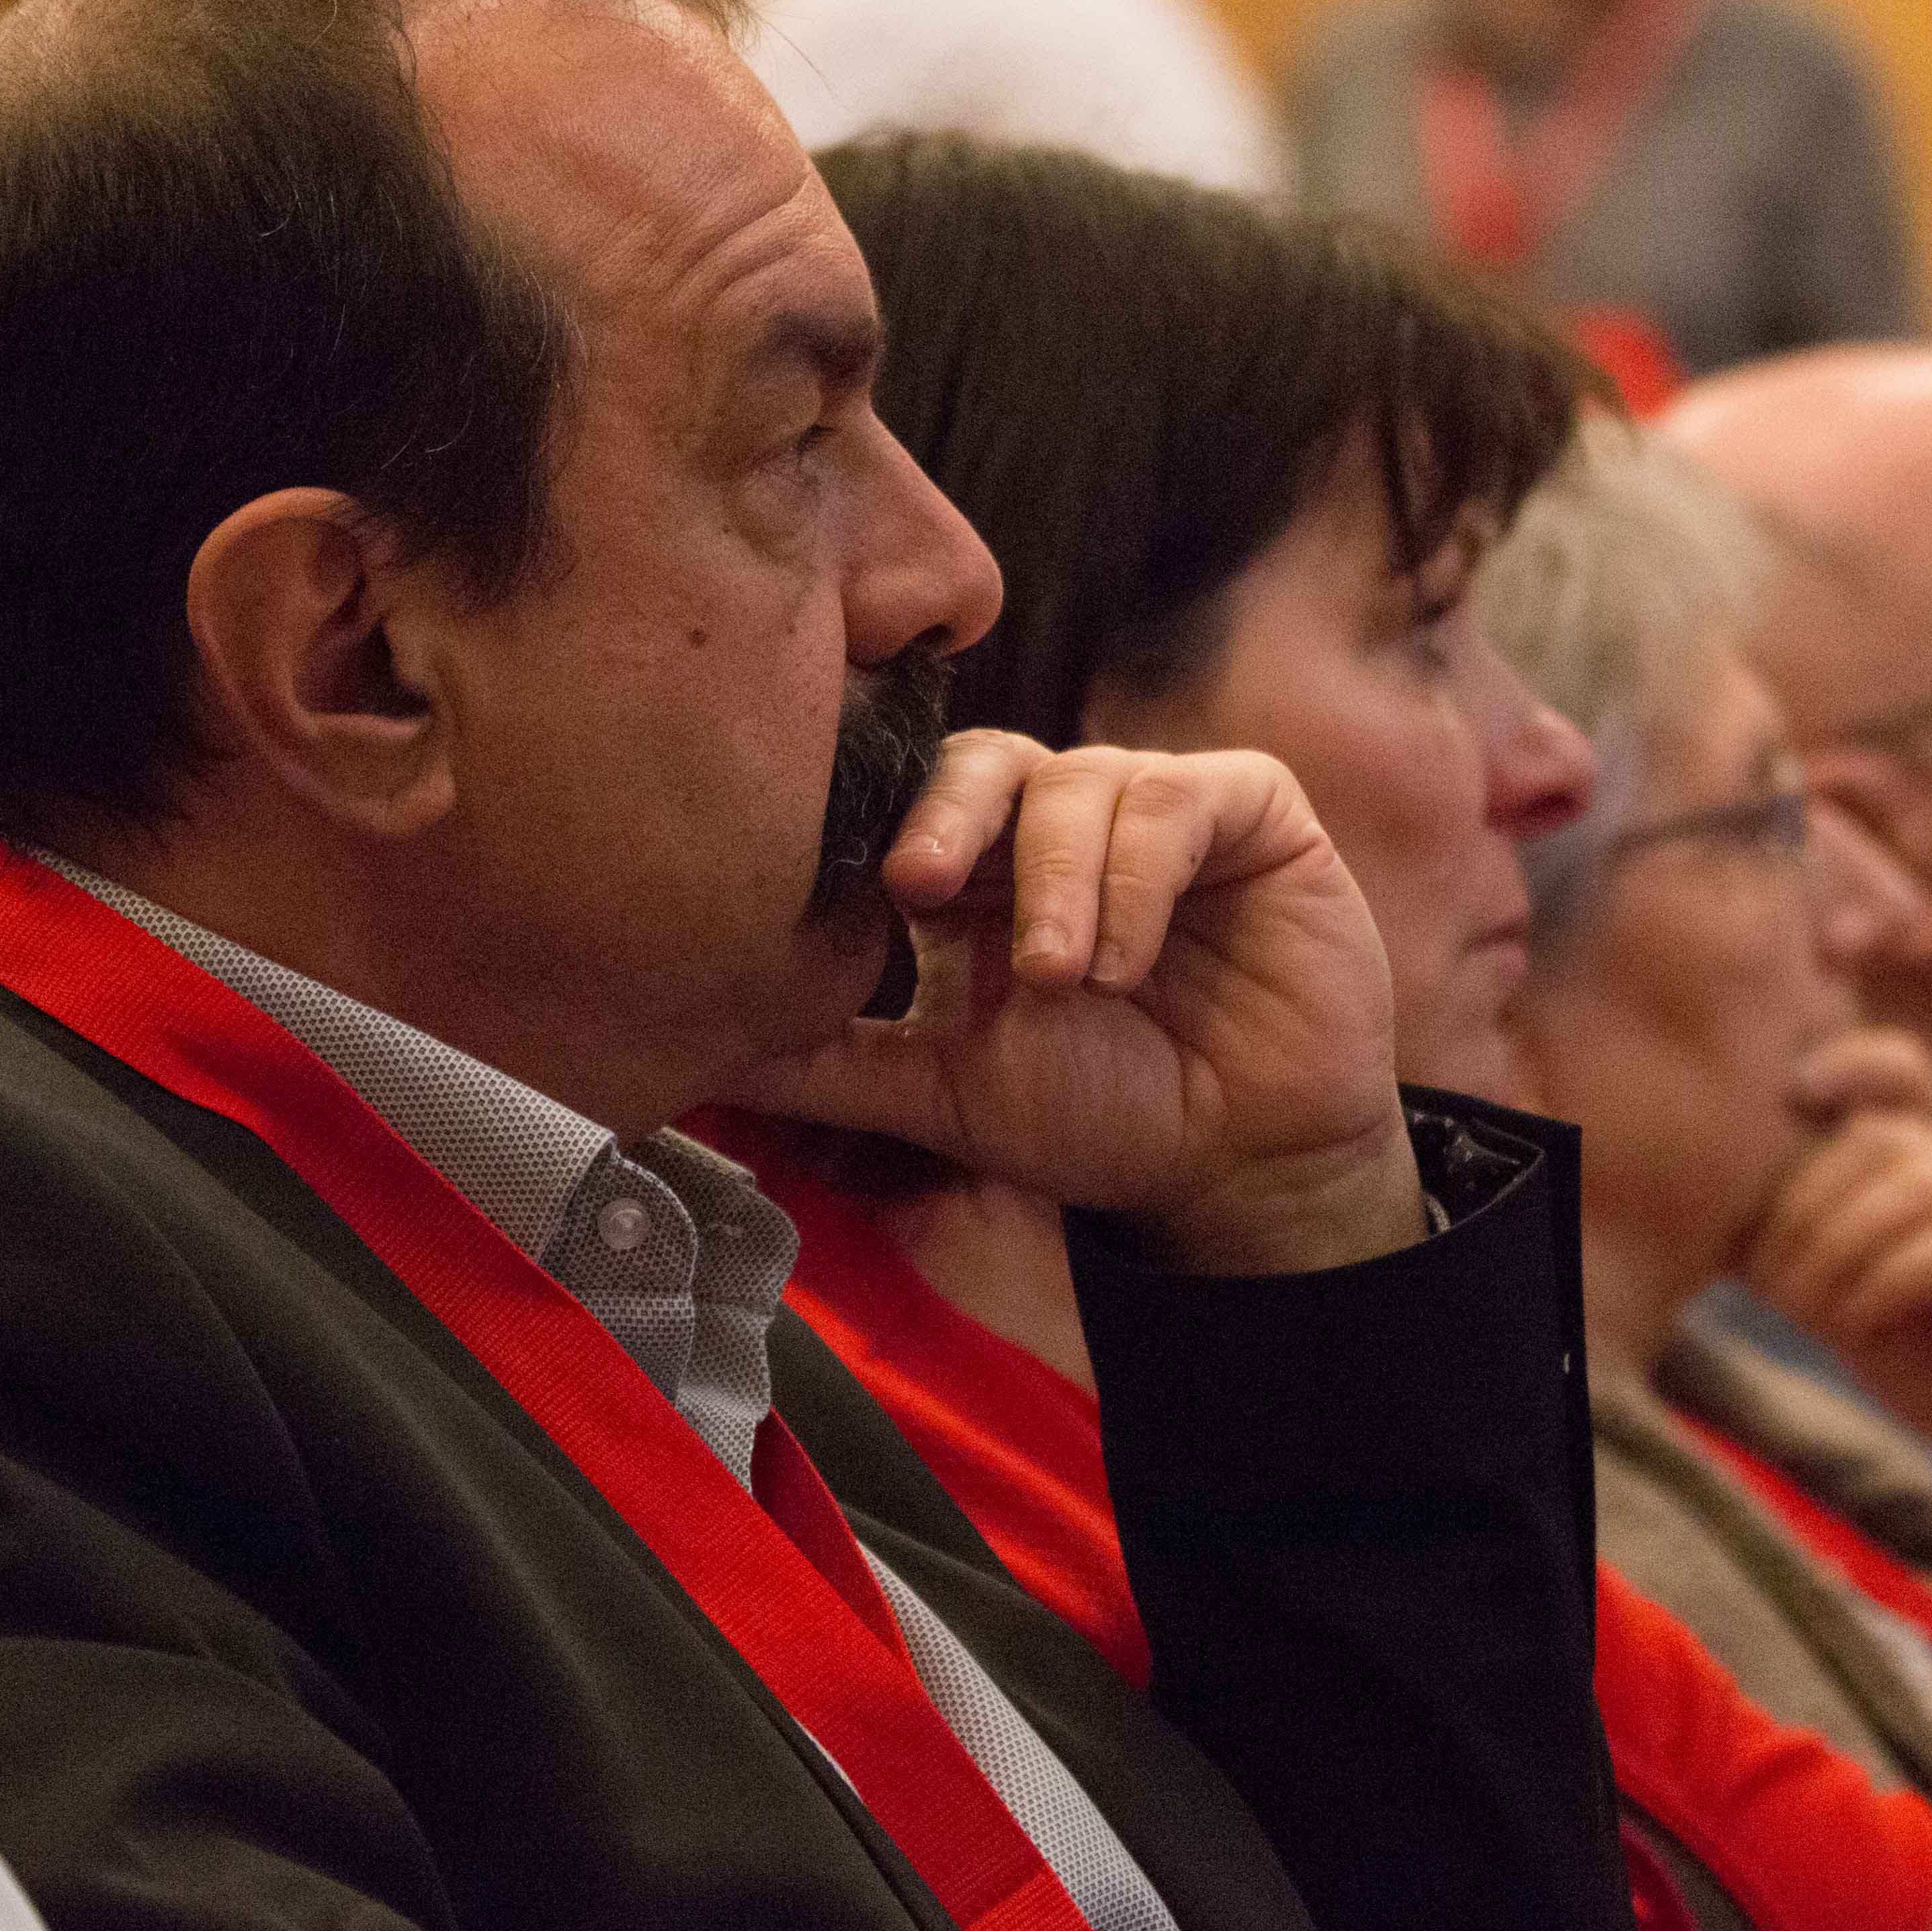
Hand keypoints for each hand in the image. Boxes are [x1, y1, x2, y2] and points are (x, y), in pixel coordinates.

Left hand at [725, 731, 1419, 1274]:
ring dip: (1061, 883)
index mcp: (975, 867)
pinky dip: (1142, 876)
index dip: (880, 825)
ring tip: (1062, 980)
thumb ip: (824, 1062)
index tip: (856, 888)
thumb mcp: (938, 1090)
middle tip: (922, 883)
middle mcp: (1054, 821)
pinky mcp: (1248, 809)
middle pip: (981, 762)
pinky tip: (1126, 957)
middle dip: (948, 816)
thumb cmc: (1093, 1117)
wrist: (1238, 1168)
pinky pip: (1180, 800)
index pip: (909, 798)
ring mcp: (1153, 805)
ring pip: (1082, 783)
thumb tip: (683, 1053)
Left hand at [1742, 1028, 1931, 1565]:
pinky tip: (1861, 1321)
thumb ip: (1800, 1252)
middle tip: (1771, 1290)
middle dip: (1803, 1210)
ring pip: (1919, 1183)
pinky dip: (1893, 1278)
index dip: (1852, 1060)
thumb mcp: (1849, 1303)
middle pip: (1879, 1138)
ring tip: (1810, 1314)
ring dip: (1839, 1249)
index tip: (1795, 1089)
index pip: (1902, 1070)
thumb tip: (1713, 1222)